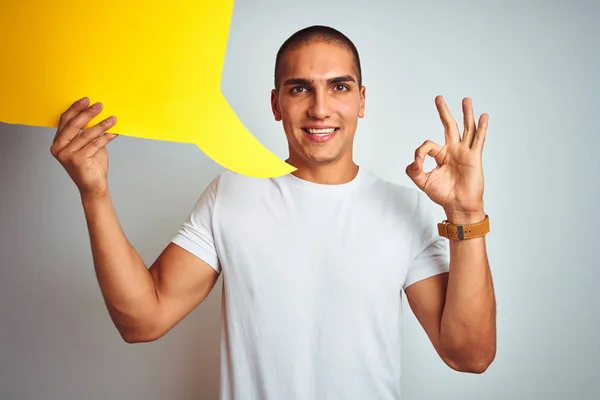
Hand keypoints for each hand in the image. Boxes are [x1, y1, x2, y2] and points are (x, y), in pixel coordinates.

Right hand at [50, 97, 118, 198]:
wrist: (94, 186)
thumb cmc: (91, 165)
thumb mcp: (88, 145)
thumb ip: (87, 132)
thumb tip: (97, 114)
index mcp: (57, 143)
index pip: (65, 121)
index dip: (75, 109)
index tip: (86, 100)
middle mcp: (58, 148)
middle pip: (74, 125)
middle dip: (88, 113)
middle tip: (100, 105)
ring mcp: (66, 155)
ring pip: (86, 134)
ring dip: (102, 125)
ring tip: (112, 118)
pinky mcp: (77, 160)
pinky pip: (95, 144)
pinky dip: (106, 137)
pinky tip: (114, 132)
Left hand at [405, 96, 487, 222]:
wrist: (458, 206)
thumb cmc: (443, 194)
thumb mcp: (423, 182)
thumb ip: (413, 171)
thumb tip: (413, 162)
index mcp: (441, 155)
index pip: (428, 145)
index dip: (420, 153)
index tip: (417, 164)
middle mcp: (453, 150)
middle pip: (449, 126)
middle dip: (443, 112)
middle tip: (438, 98)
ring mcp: (464, 152)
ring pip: (466, 129)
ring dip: (466, 114)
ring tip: (466, 100)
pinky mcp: (474, 157)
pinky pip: (478, 140)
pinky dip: (481, 128)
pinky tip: (483, 116)